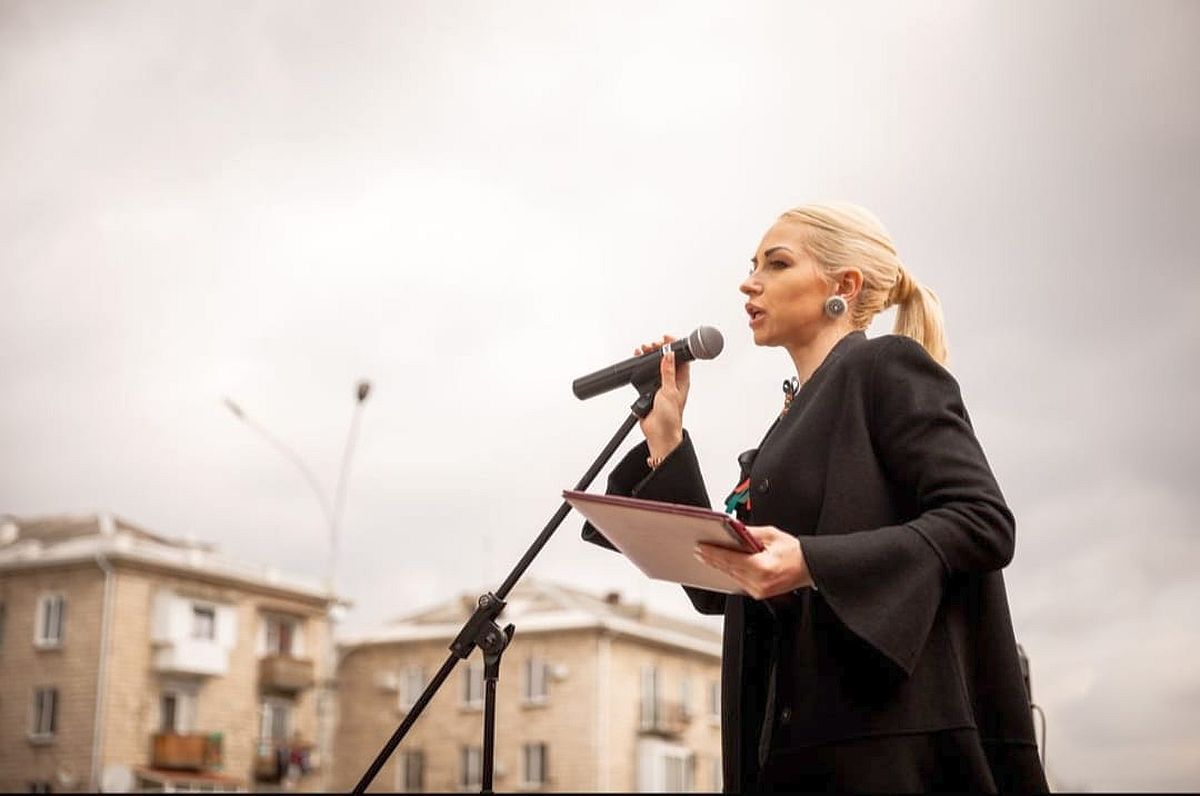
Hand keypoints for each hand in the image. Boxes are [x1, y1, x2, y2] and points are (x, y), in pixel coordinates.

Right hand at [634, 334, 689, 460]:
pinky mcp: (649, 391)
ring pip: (654, 367)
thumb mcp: (669, 392)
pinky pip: (645, 377)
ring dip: (648, 358)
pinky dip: (640, 368)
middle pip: (665, 360)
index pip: (680, 358)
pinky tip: (637, 363)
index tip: (666, 338)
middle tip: (650, 346)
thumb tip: (669, 355)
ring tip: (642, 351)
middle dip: (658, 350)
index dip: (674, 346)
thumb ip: (667, 373)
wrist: (659, 434)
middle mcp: (672, 382)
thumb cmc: (670, 418)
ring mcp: (660, 386)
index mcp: (682, 380)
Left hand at [694, 525, 812, 599]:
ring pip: (731, 576)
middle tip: (699, 550)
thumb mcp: (772, 535)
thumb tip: (732, 529)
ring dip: (718, 566)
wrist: (809, 567)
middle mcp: (759, 582)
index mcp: (762, 567)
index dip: (713, 553)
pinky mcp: (759, 594)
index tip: (701, 547)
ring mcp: (759, 591)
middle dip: (712, 559)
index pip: (730, 559)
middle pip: (728, 569)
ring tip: (706, 556)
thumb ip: (750, 533)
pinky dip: (729, 573)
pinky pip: (738, 582)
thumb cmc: (795, 552)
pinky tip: (722, 565)